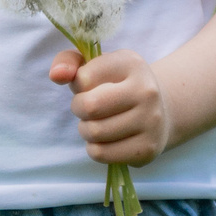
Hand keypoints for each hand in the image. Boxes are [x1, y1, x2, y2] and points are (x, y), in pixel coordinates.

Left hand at [48, 48, 171, 166]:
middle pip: (89, 106)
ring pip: (94, 132)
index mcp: (131, 64)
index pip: (83, 78)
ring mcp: (151, 121)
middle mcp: (146, 90)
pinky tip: (105, 140)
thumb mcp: (95, 66)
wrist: (160, 112)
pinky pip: (101, 153)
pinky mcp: (147, 148)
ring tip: (97, 123)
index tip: (89, 86)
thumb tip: (56, 75)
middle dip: (79, 109)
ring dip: (86, 130)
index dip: (78, 85)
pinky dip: (95, 148)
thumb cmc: (116, 87)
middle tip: (87, 109)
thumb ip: (68, 62)